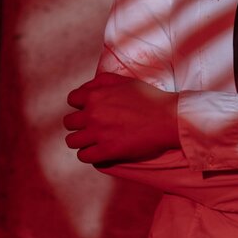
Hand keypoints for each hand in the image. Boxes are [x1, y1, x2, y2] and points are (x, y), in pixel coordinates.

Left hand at [64, 72, 179, 163]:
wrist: (168, 119)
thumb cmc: (149, 99)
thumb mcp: (124, 81)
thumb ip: (100, 82)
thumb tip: (84, 89)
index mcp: (95, 95)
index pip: (72, 100)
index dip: (80, 105)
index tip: (89, 110)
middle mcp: (93, 114)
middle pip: (69, 123)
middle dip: (79, 124)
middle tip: (92, 127)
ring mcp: (99, 134)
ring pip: (73, 141)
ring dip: (81, 141)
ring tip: (93, 141)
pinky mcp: (107, 151)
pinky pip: (84, 156)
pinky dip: (89, 154)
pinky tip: (98, 151)